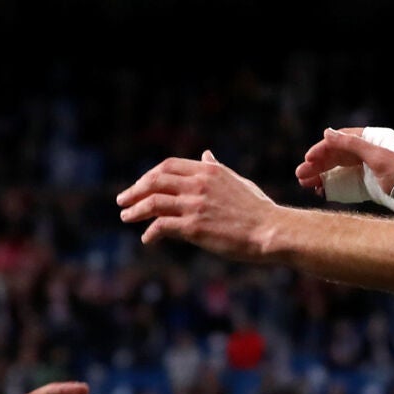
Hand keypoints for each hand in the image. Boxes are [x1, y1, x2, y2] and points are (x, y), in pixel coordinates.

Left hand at [116, 150, 278, 258]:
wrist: (271, 230)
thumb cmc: (258, 209)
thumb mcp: (237, 181)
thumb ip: (216, 168)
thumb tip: (205, 154)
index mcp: (208, 170)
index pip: (167, 166)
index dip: (149, 176)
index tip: (140, 186)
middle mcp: (199, 184)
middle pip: (155, 181)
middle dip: (135, 190)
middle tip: (123, 201)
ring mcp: (195, 205)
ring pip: (153, 202)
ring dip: (135, 210)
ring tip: (126, 217)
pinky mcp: (194, 227)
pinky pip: (162, 226)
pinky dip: (150, 232)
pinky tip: (148, 239)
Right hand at [295, 127, 393, 197]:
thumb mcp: (377, 159)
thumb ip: (351, 146)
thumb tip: (327, 132)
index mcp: (374, 138)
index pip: (342, 140)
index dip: (323, 148)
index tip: (307, 159)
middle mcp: (371, 151)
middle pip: (338, 155)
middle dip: (318, 165)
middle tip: (300, 176)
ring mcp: (370, 169)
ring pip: (340, 169)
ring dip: (322, 175)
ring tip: (305, 184)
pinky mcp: (371, 185)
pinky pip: (347, 183)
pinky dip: (333, 185)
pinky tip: (320, 190)